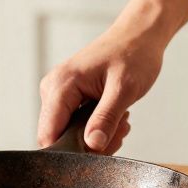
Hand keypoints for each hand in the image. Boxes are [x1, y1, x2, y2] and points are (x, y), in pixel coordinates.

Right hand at [36, 22, 166, 153]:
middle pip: (59, 139)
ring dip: (98, 136)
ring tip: (122, 120)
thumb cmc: (133, 55)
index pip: (48, 135)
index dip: (71, 151)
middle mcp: (53, 90)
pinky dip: (98, 128)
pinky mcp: (69, 98)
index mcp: (60, 85)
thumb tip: (92, 146)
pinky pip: (77, 126)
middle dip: (91, 144)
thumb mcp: (124, 89)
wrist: (139, 36)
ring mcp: (59, 94)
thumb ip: (106, 118)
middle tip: (120, 129)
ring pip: (70, 135)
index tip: (101, 148)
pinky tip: (117, 117)